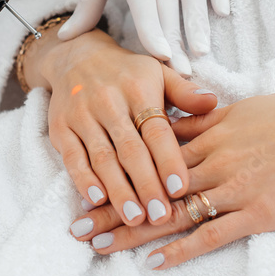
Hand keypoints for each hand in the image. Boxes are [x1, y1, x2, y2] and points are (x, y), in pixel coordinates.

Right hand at [31, 26, 218, 227]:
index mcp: (138, 90)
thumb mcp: (158, 74)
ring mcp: (82, 116)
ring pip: (102, 158)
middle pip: (130, 150)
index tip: (181, 189)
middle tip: (161, 216)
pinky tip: (97, 201)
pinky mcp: (61, 128)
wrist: (75, 56)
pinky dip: (84, 180)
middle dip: (146, 185)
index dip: (168, 160)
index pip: (156, 131)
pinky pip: (73, 158)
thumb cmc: (127, 73)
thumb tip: (213, 102)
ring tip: (135, 219)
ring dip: (118, 191)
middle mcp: (109, 102)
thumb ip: (185, 92)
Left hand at [68, 88, 274, 268]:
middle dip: (110, 207)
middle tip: (75, 226)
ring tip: (98, 245)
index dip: (115, 173)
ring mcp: (233, 187)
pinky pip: (211, 235)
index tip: (85, 184)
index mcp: (208, 133)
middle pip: (149, 187)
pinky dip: (182, 249)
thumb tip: (169, 122)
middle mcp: (212, 160)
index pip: (149, 157)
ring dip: (131, 231)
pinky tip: (154, 262)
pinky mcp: (256, 212)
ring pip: (172, 212)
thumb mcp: (241, 108)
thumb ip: (203, 119)